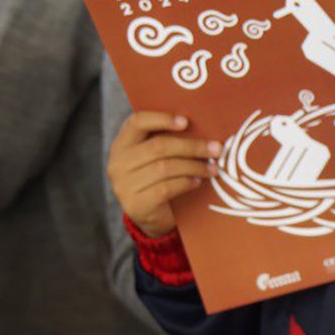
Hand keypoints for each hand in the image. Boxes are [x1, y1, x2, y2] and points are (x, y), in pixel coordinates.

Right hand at [107, 112, 219, 237]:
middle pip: (158, 147)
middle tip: (216, 149)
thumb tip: (203, 128)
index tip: (186, 122)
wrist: (152, 216)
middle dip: (192, 147)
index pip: (137, 122)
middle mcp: (117, 163)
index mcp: (122, 144)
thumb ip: (170, 140)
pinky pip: (166, 188)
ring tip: (212, 169)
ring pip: (164, 168)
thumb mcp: (158, 157)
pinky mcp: (135, 204)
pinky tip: (197, 182)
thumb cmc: (159, 178)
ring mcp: (123, 185)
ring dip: (194, 167)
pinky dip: (186, 183)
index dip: (162, 119)